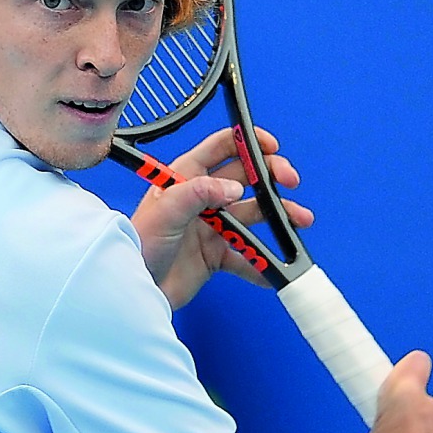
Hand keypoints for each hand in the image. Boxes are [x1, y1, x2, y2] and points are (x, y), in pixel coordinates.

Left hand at [130, 127, 313, 308]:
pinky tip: (275, 268)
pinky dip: (263, 263)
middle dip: (271, 177)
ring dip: (279, 217)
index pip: (221, 148)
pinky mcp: (216, 255)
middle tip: (290, 181)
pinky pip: (247, 256)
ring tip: (299, 221)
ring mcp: (211, 226)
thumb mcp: (164, 212)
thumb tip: (234, 187)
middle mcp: (201, 198)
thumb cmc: (137, 246)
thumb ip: (198, 194)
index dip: (247, 142)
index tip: (272, 146)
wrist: (133, 290)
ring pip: (253, 215)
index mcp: (185, 177)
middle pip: (245, 178)